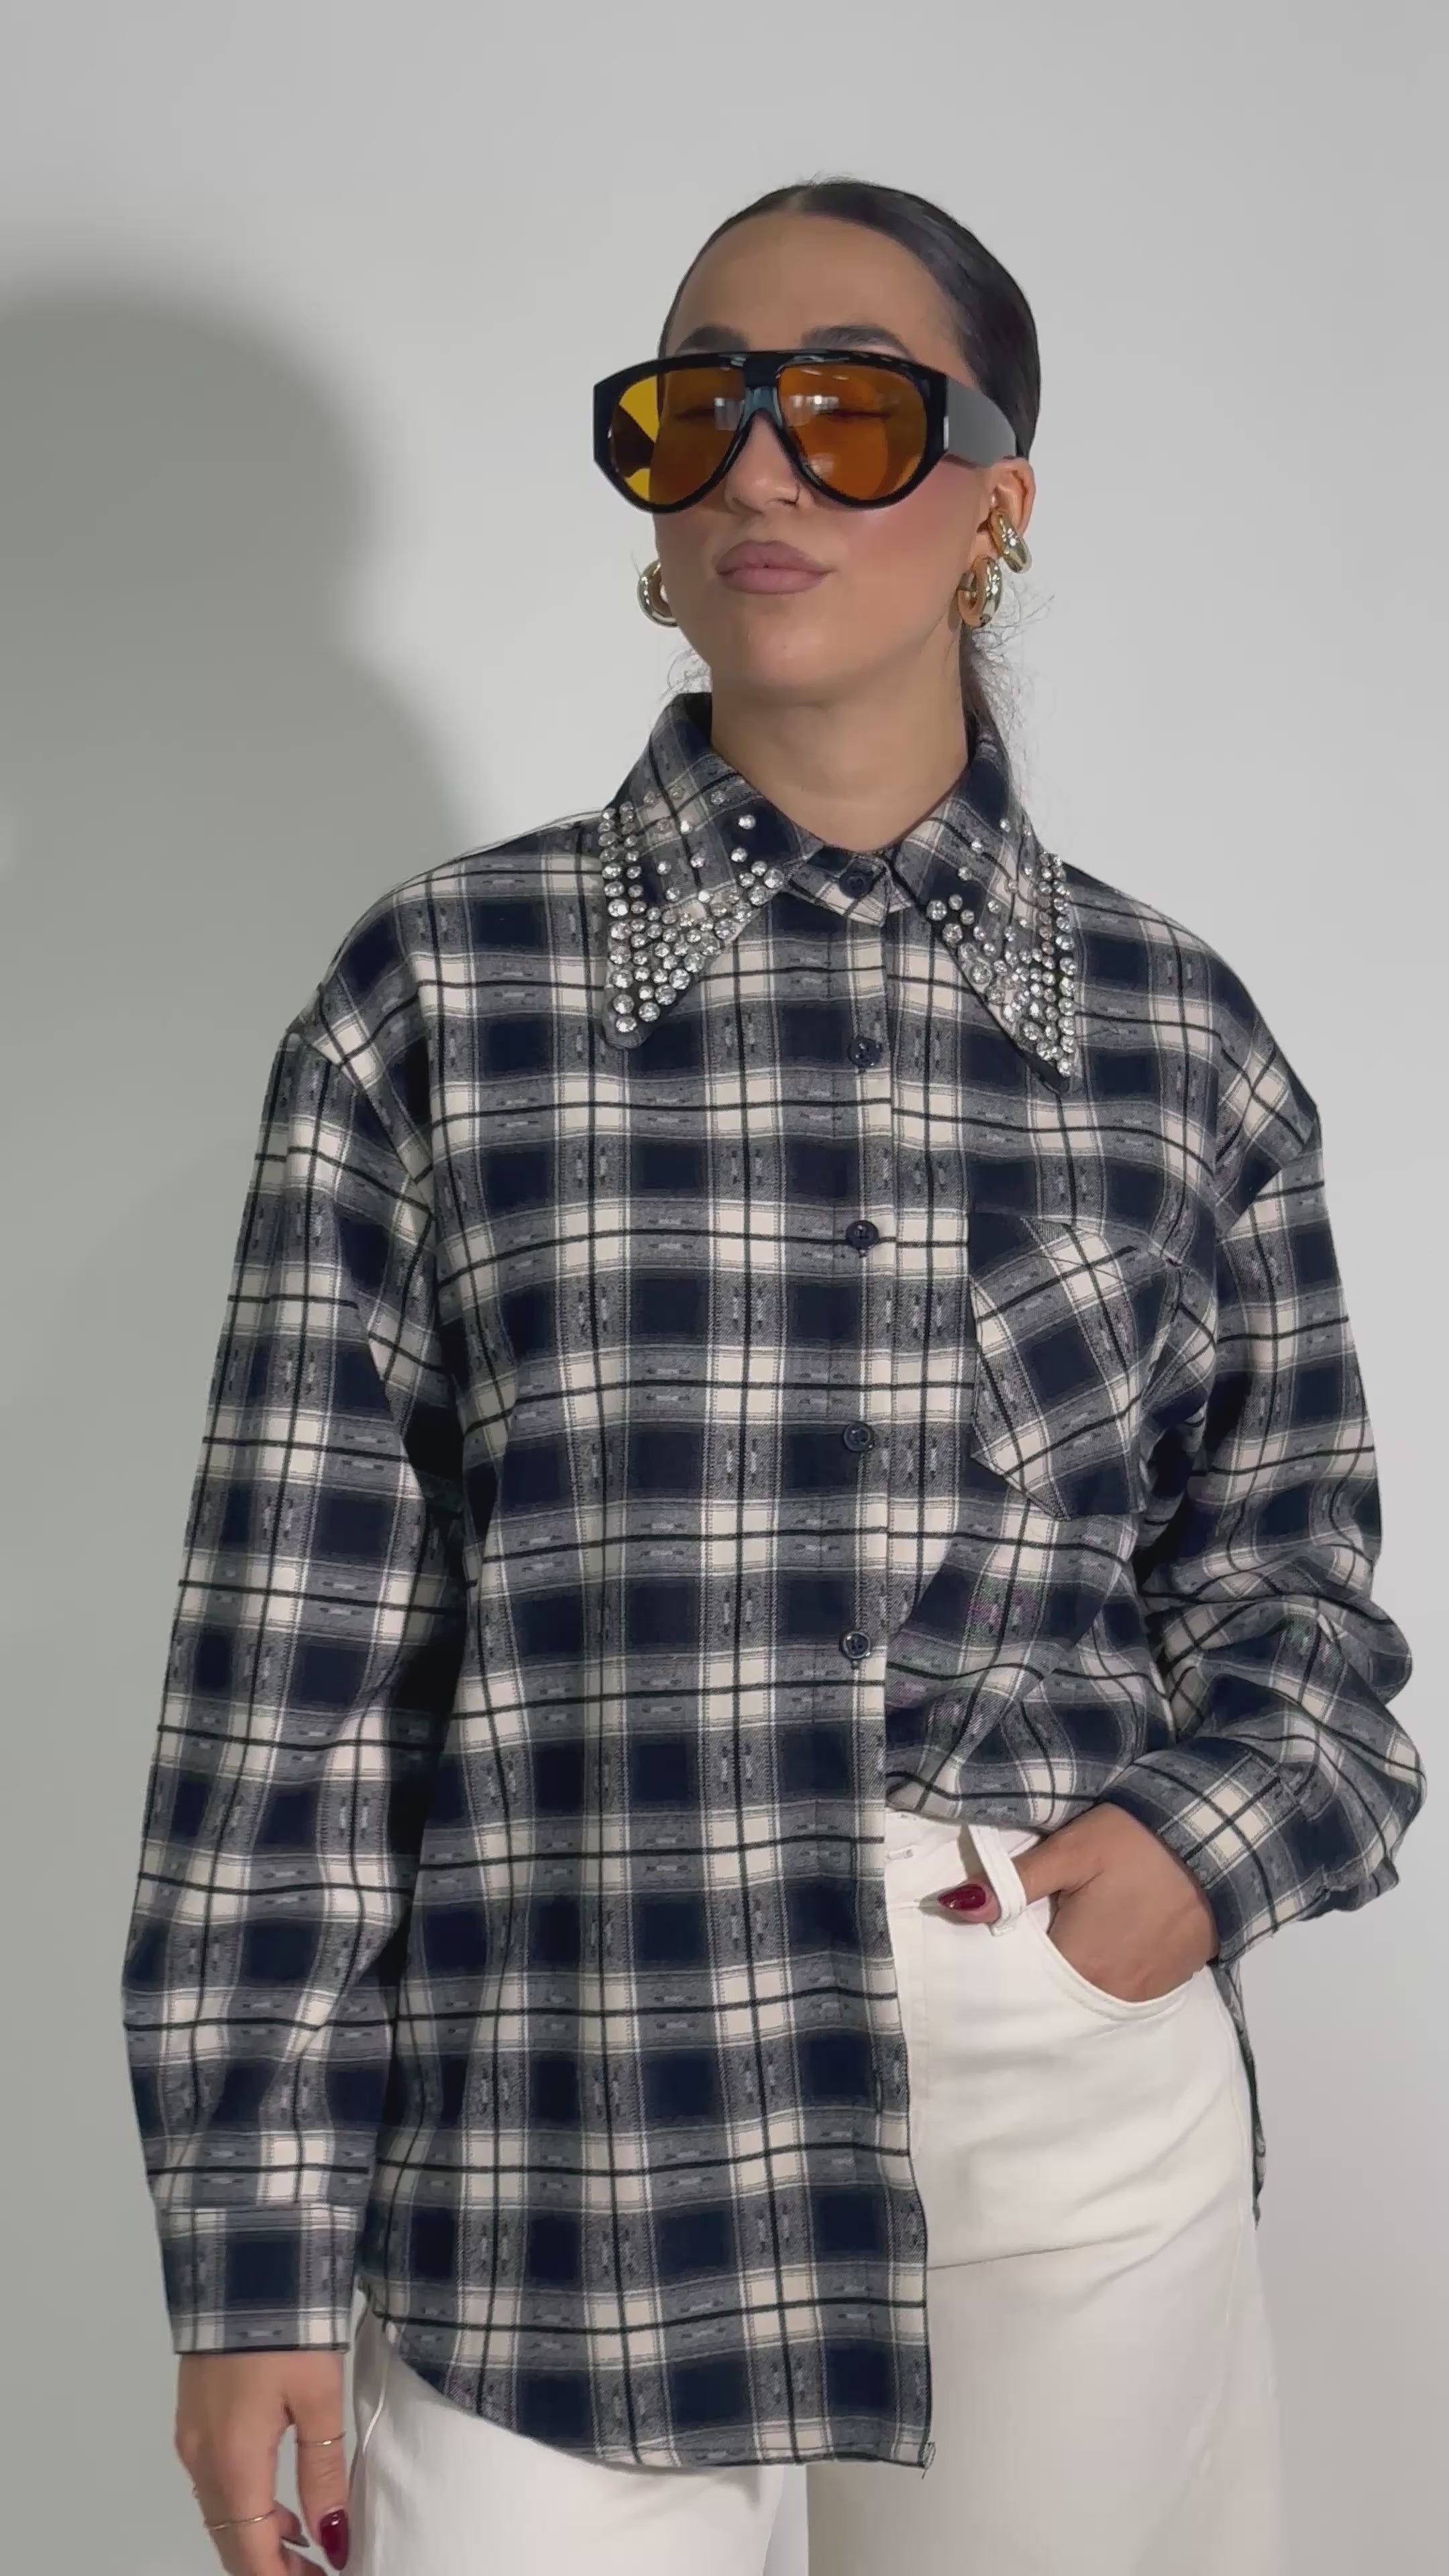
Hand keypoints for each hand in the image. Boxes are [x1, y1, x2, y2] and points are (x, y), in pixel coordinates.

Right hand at [175, 2347, 350, 2570]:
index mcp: (233, 2461)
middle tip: (317, 2571)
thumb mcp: (319, 2397)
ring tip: (306, 2545)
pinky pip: (214, 2483)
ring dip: (257, 2538)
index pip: (250, 2551)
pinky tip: (276, 2503)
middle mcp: (202, 2458)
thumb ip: (323, 2471)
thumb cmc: (287, 2325)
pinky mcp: (194, 2416)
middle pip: (230, 2540)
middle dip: (270, 2566)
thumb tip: (332, 2536)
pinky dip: (244, 2506)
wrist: (243, 2261)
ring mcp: (192, 2437)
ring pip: (220, 2513)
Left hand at [935, 1803, 1218, 2000]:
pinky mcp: (1167, 1983)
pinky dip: (1097, 1974)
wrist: (1222, 1843)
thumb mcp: (1072, 1851)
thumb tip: (953, 1907)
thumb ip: (1014, 1882)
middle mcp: (1109, 1994)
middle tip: (1010, 1938)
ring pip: (1084, 1993)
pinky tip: (1089, 1946)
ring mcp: (1142, 1993)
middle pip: (1052, 1994)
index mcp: (1079, 1965)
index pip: (1019, 1980)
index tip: (976, 1945)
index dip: (997, 1962)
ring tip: (1048, 1940)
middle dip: (1028, 1973)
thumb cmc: (1139, 1843)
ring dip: (1064, 1975)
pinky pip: (1117, 1989)